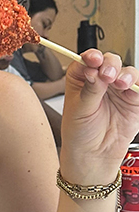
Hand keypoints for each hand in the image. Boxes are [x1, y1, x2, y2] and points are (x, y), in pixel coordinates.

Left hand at [60, 50, 138, 183]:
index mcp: (82, 79)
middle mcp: (101, 81)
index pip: (87, 61)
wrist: (93, 155)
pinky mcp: (134, 101)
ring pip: (128, 72)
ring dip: (126, 74)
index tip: (93, 59)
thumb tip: (94, 72)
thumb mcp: (79, 110)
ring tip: (120, 83)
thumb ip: (90, 90)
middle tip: (107, 75)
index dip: (91, 57)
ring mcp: (119, 90)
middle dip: (110, 64)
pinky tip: (132, 88)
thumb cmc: (79, 132)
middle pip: (110, 62)